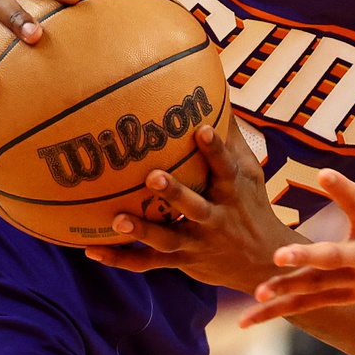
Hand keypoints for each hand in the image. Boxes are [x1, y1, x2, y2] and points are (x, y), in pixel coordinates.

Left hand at [85, 121, 298, 293]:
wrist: (262, 262)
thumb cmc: (249, 204)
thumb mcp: (250, 172)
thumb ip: (231, 138)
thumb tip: (216, 91)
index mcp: (232, 191)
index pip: (225, 168)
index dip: (215, 150)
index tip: (202, 128)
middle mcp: (216, 218)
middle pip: (195, 207)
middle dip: (175, 193)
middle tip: (152, 176)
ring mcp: (197, 243)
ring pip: (168, 239)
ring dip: (143, 231)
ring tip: (117, 220)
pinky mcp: (181, 261)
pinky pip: (148, 263)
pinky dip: (121, 258)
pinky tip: (92, 250)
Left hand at [244, 105, 354, 325]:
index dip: (343, 190)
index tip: (323, 174)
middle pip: (335, 257)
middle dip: (308, 258)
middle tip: (280, 254)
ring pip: (317, 287)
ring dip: (288, 290)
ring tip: (259, 291)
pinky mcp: (344, 295)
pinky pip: (309, 305)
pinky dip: (280, 312)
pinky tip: (248, 320)